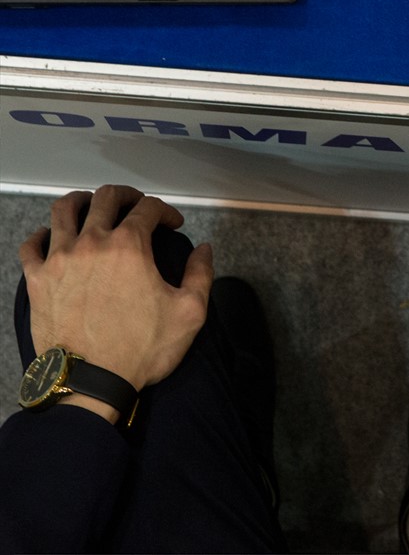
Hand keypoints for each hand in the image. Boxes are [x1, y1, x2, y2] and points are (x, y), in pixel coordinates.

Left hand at [19, 186, 213, 402]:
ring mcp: (60, 259)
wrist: (90, 384)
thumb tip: (205, 249)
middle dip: (127, 195)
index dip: (166, 211)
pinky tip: (50, 237)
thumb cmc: (141, 349)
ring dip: (82, 201)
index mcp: (130, 246)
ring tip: (91, 206)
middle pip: (106, 197)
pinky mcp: (38, 280)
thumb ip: (201, 275)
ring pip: (64, 210)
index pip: (149, 208)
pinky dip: (41, 235)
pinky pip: (31, 245)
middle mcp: (92, 242)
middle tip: (137, 206)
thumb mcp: (189, 314)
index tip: (173, 224)